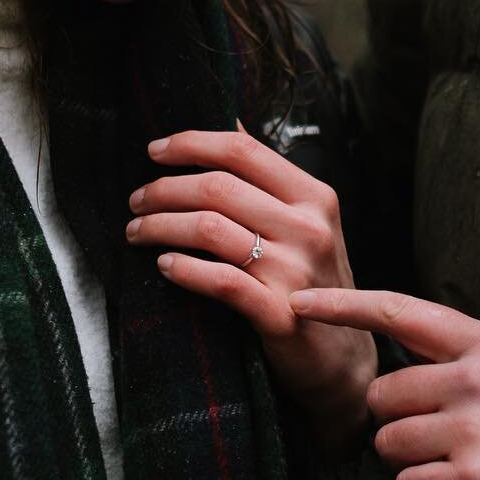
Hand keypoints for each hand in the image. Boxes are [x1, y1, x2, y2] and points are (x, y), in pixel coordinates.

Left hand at [126, 127, 376, 446]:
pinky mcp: (280, 314)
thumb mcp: (305, 223)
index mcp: (315, 197)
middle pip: (219, 187)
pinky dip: (183, 269)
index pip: (244, 150)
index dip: (192, 143)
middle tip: (136, 201)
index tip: (153, 150)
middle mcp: (310, 228)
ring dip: (161, 226)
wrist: (342, 359)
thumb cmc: (313, 284)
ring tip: (137, 232)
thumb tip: (230, 119)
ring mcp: (297, 272)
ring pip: (210, 229)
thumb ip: (268, 178)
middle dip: (164, 189)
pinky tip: (163, 265)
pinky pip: (220, 281)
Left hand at [291, 288, 479, 479]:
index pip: (398, 311)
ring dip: (409, 458)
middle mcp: (471, 377)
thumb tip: (400, 353)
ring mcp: (470, 427)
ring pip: (389, 442)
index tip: (299, 300)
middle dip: (397, 418)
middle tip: (437, 429)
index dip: (342, 305)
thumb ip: (460, 354)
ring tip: (454, 457)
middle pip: (383, 394)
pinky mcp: (472, 476)